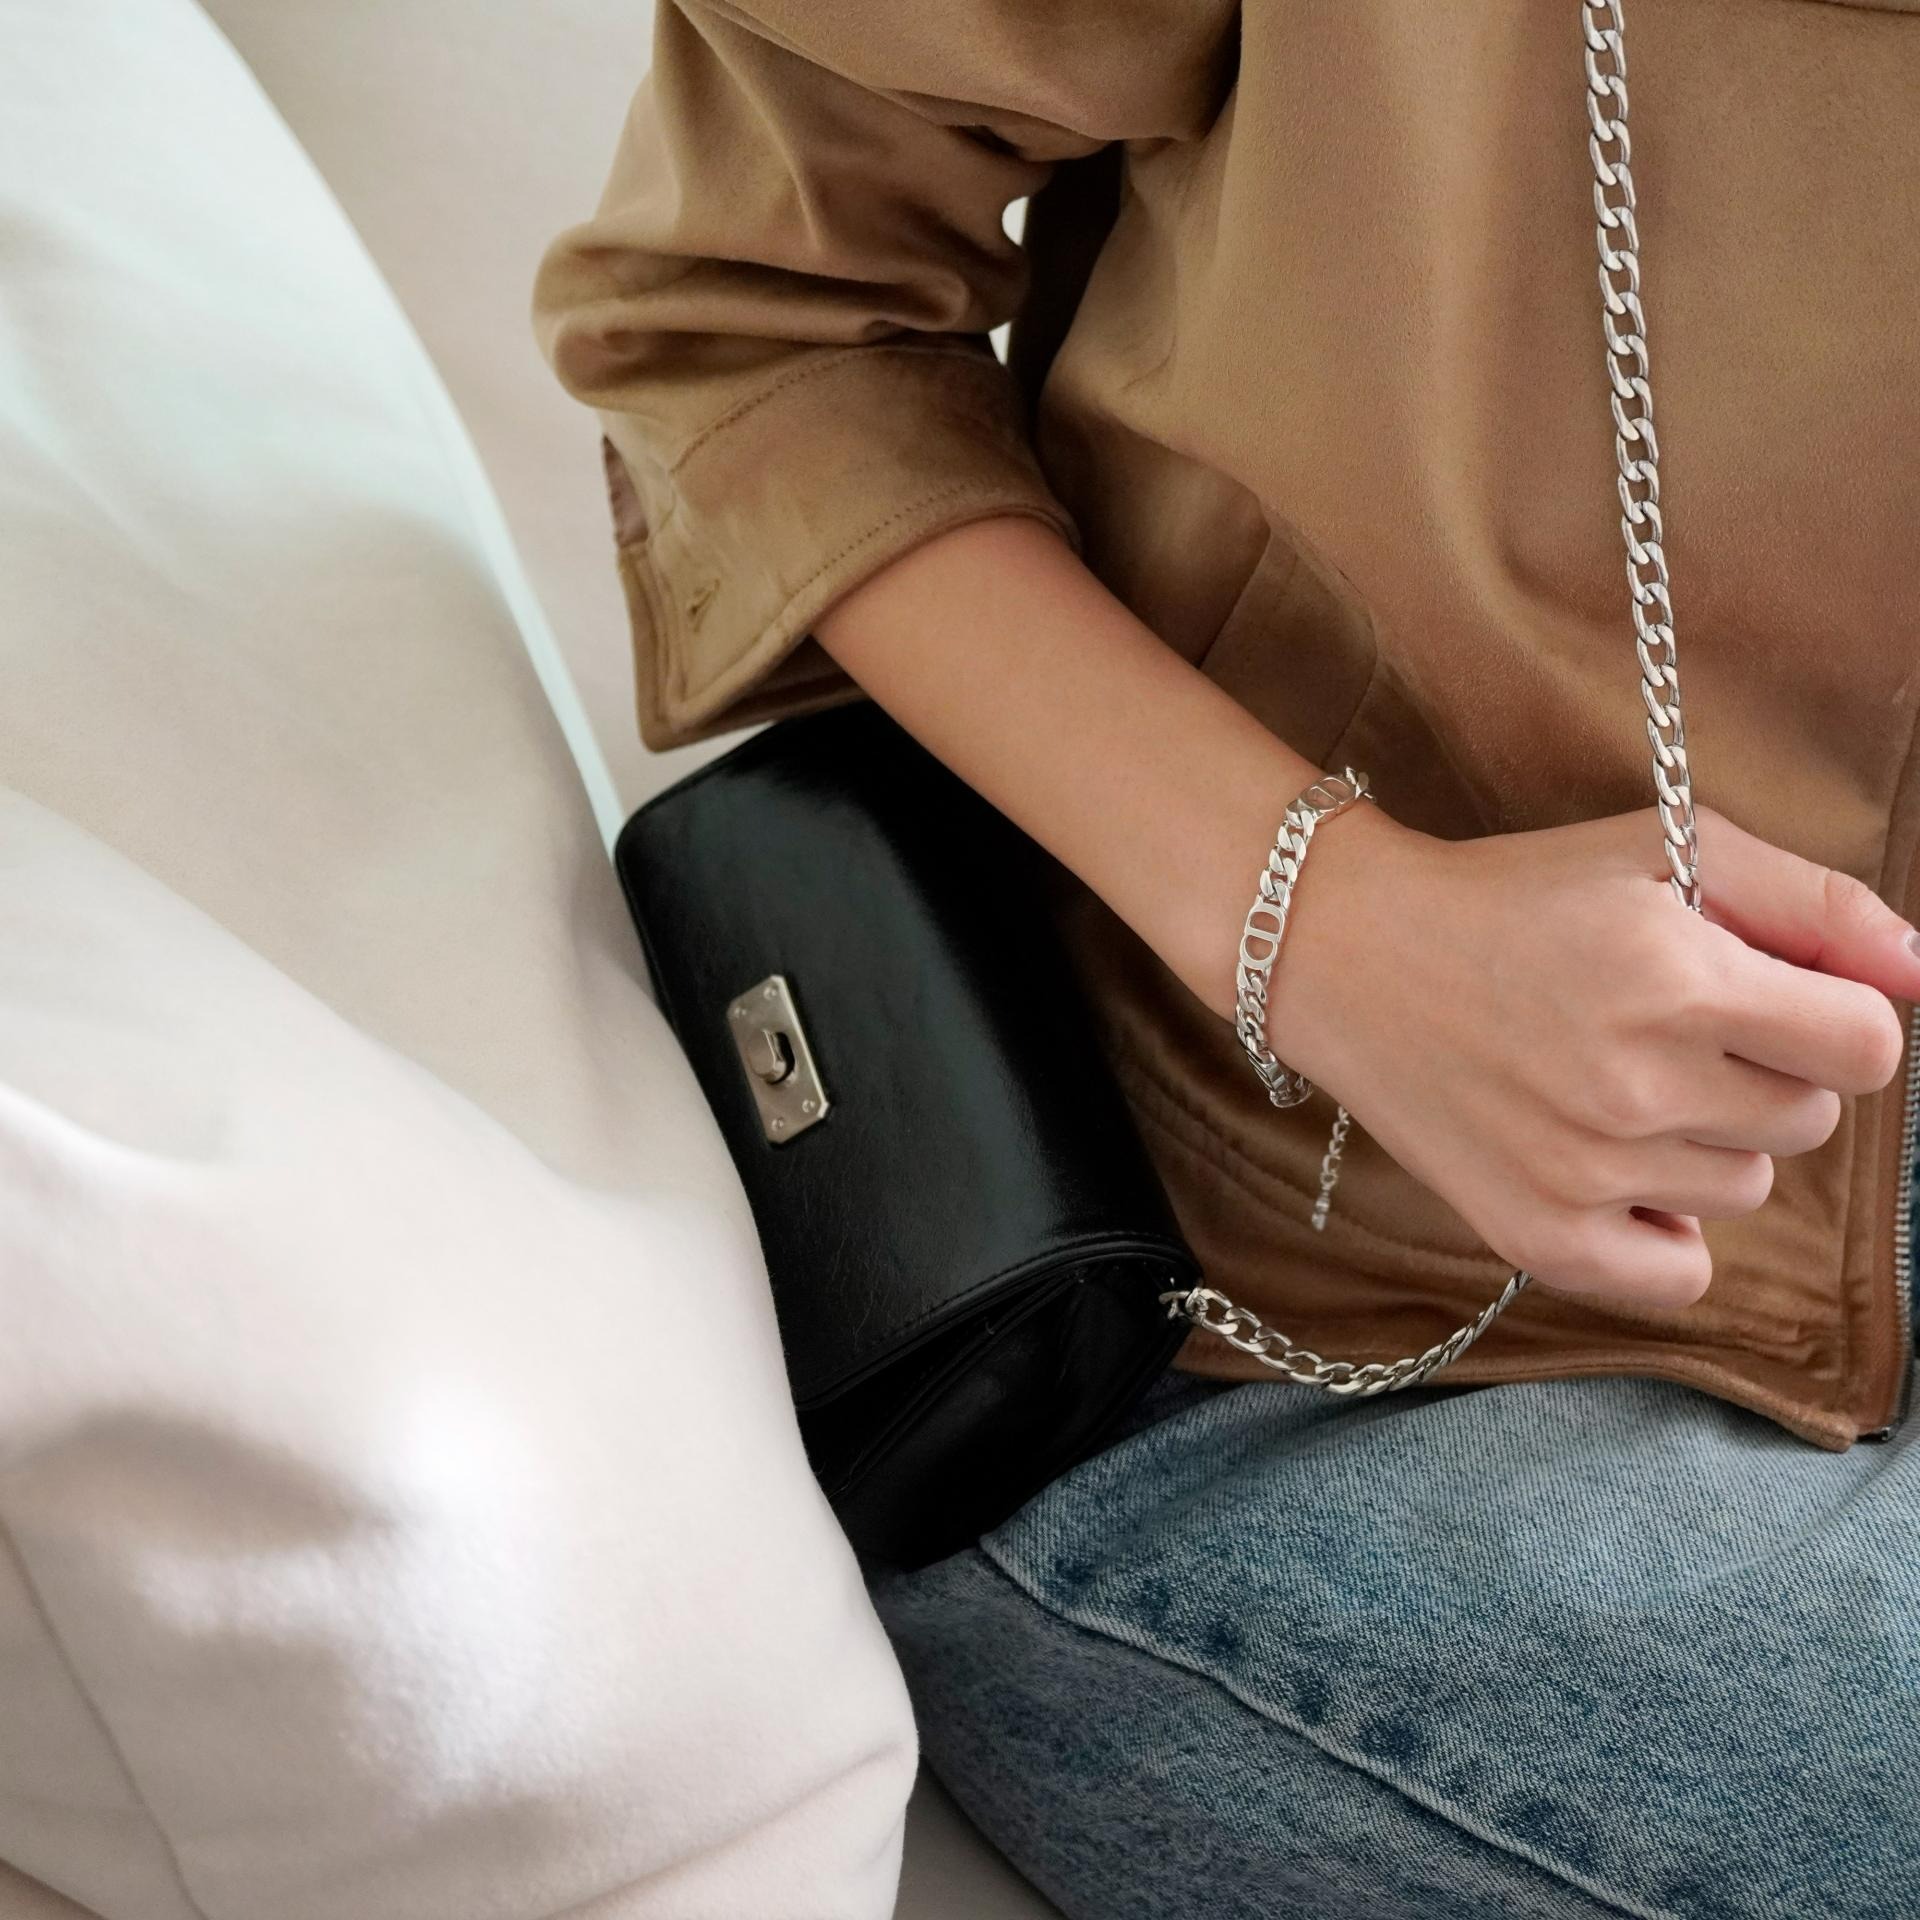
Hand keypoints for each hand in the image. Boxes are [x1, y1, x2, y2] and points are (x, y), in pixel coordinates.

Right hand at [1266, 803, 1919, 1307]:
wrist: (1349, 957)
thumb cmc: (1514, 895)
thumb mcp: (1663, 849)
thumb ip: (1813, 900)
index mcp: (1675, 976)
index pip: (1867, 1045)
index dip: (1830, 1014)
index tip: (1764, 997)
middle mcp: (1634, 1084)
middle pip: (1811, 1121)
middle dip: (1764, 1071)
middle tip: (1665, 1030)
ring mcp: (1584, 1172)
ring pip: (1748, 1189)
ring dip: (1708, 1140)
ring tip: (1614, 1084)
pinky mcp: (1538, 1235)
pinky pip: (1683, 1272)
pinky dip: (1667, 1228)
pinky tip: (1614, 1167)